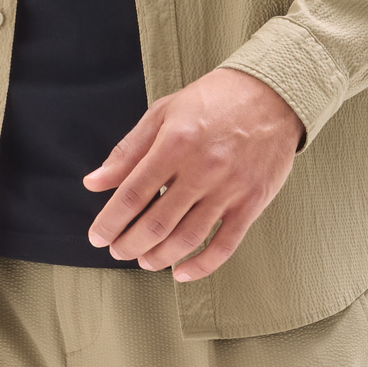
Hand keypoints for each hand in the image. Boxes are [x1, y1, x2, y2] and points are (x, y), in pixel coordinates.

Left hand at [82, 67, 304, 279]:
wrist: (273, 94)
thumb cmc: (213, 100)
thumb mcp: (163, 113)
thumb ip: (127, 151)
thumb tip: (93, 183)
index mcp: (175, 144)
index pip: (132, 194)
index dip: (109, 221)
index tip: (97, 236)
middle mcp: (202, 169)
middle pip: (156, 223)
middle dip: (129, 244)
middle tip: (117, 251)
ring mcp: (230, 189)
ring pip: (187, 238)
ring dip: (159, 258)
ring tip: (144, 261)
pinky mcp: (252, 202)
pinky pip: (225, 245)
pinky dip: (201, 266)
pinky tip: (181, 273)